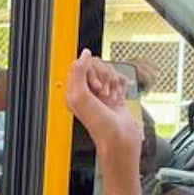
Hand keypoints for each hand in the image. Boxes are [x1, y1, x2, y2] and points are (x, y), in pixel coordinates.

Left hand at [65, 52, 143, 167]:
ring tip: (111, 96)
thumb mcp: (80, 97)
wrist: (120, 139)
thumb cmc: (100, 126)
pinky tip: (118, 96)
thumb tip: (84, 54)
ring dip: (112, 80)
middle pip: (94, 66)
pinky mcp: (114, 95)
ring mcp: (100, 93)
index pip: (79, 66)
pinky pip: (117, 78)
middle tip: (103, 92)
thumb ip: (79, 72)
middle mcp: (86, 92)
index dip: (89, 71)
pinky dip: (120, 85)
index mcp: (73, 92)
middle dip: (102, 76)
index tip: (95, 85)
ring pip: (107, 70)